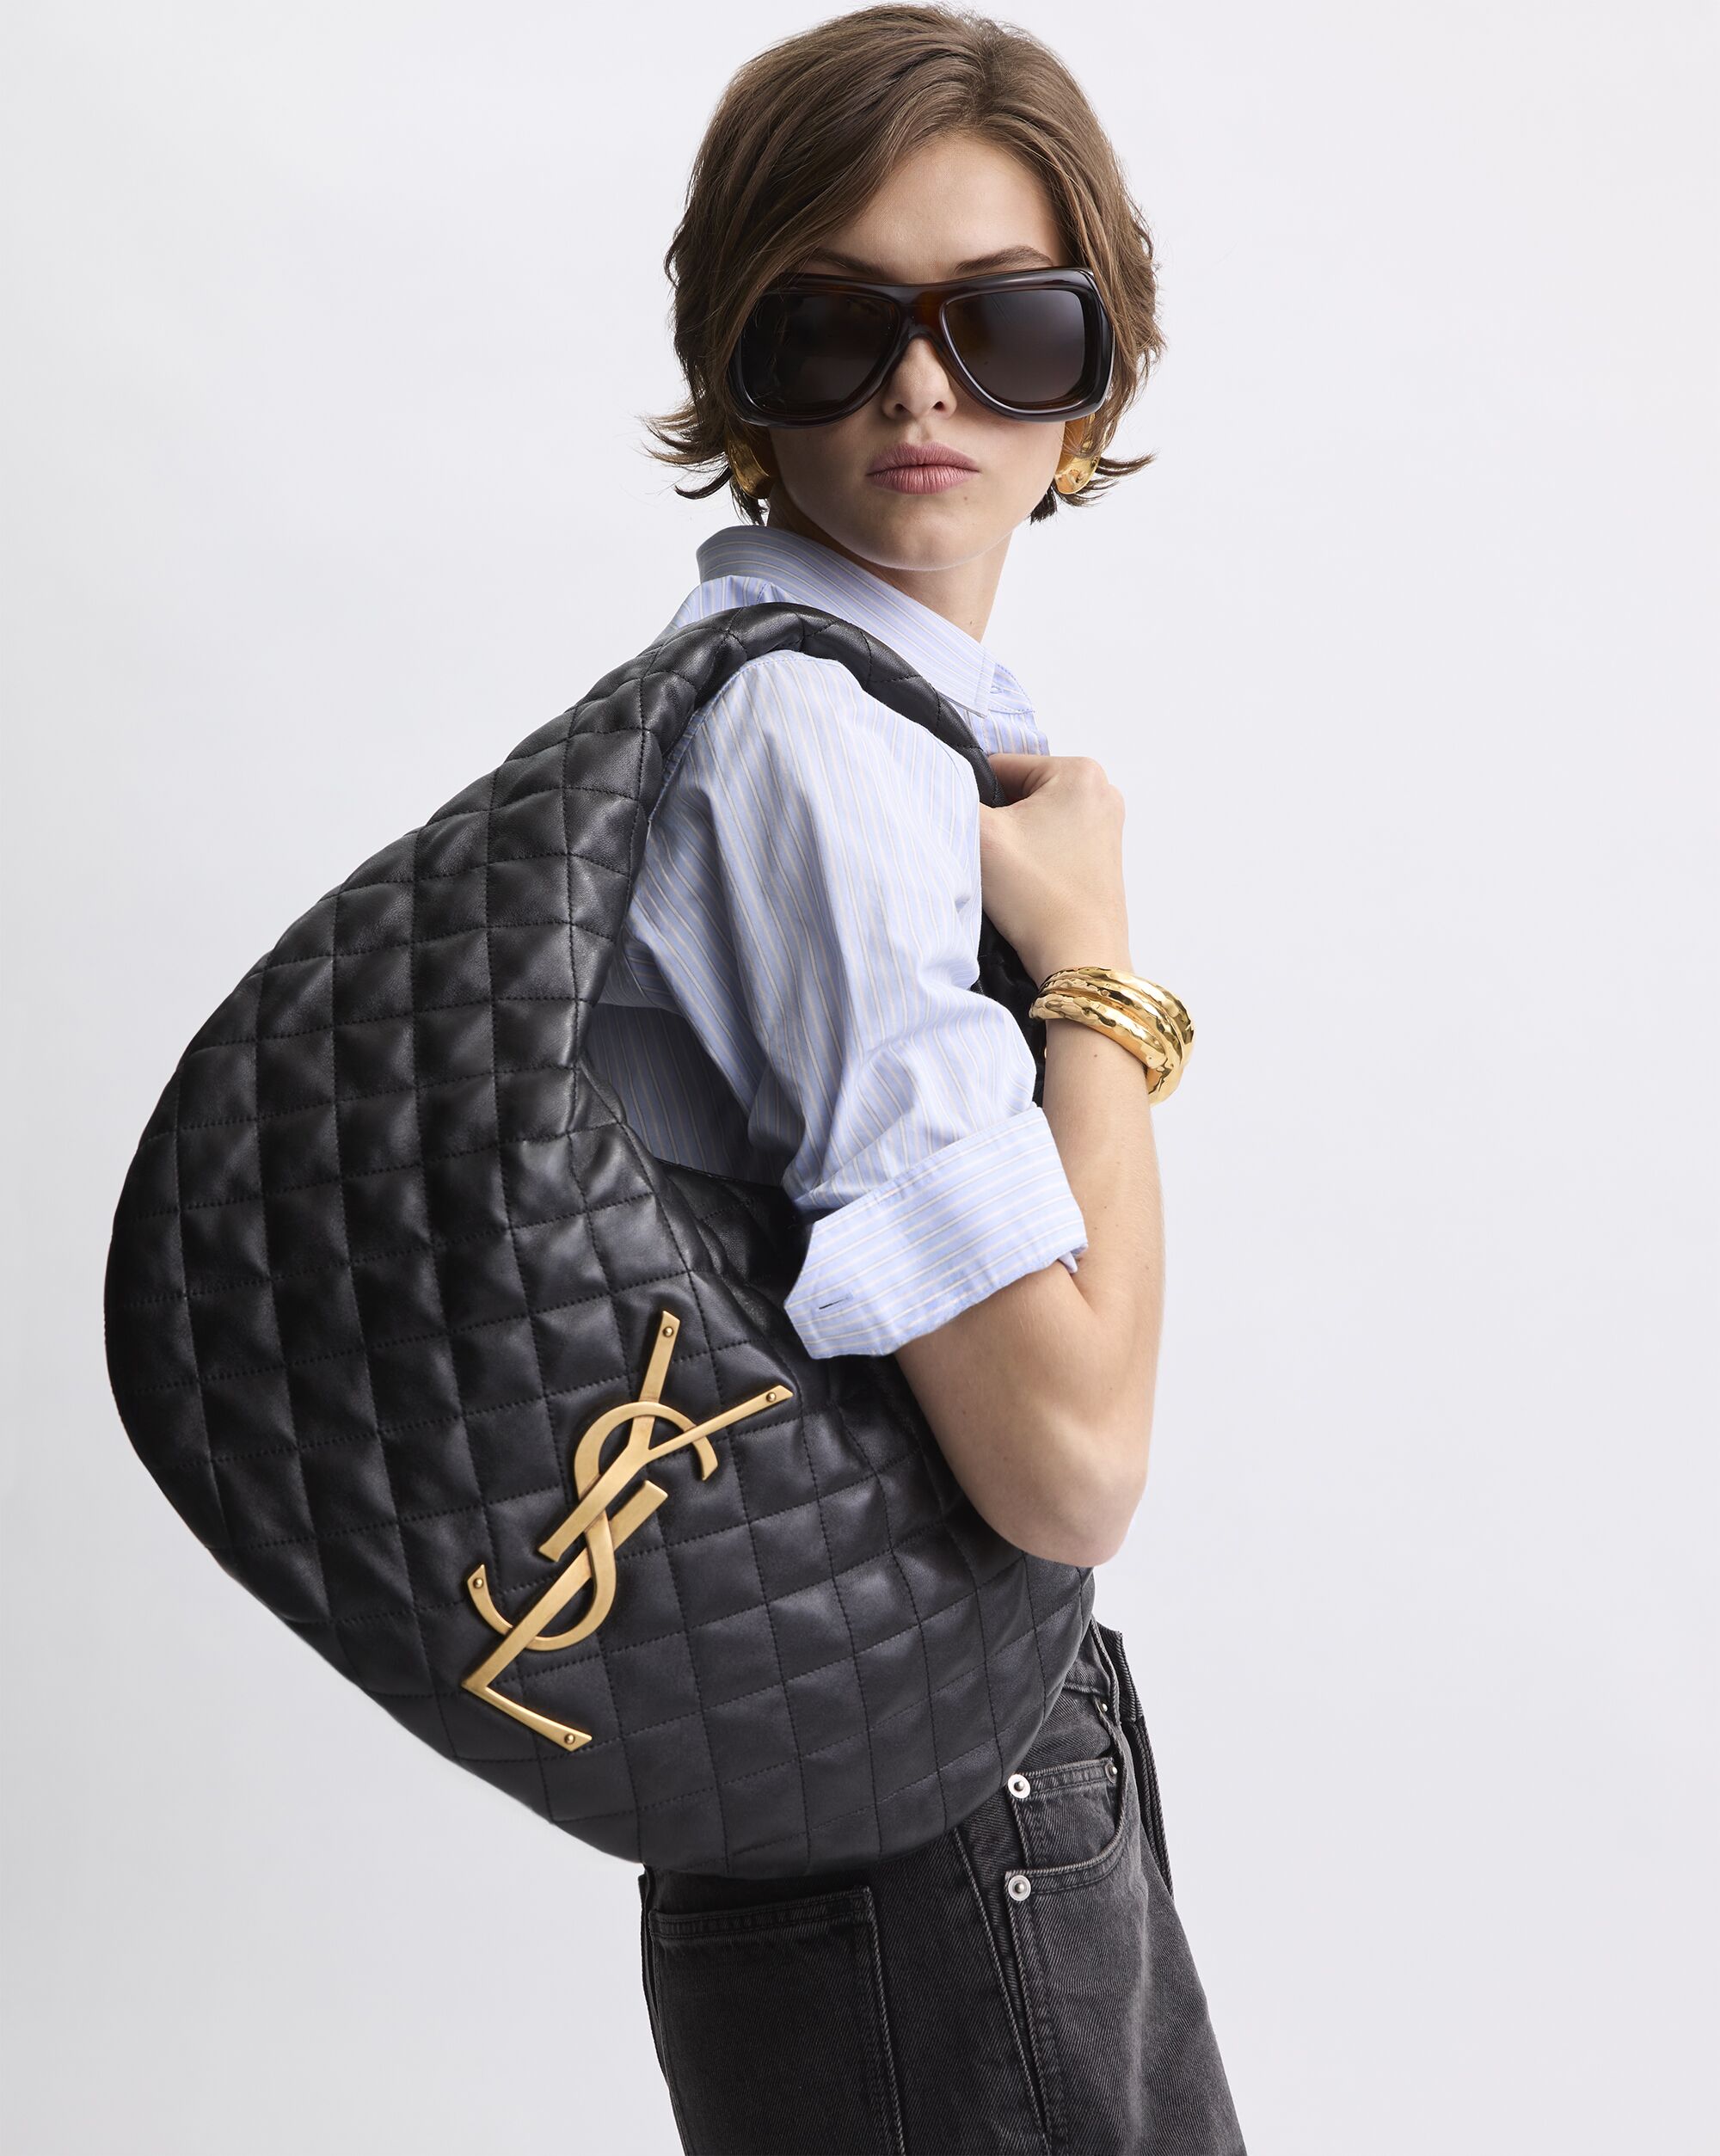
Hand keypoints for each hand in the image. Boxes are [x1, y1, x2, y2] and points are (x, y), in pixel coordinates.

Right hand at [977, 751, 1133, 984]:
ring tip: (1011, 873)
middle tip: (994, 856)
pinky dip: (1034, 857)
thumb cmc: (1037, 897)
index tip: (974, 832)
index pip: (1002, 766)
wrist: (1079, 957)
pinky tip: (1028, 884)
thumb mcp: (980, 834)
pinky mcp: (1104, 857)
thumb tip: (946, 785)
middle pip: (1021, 792)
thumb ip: (955, 796)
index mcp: (1079, 772)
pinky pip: (1053, 842)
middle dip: (999, 820)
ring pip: (1035, 819)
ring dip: (1014, 841)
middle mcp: (1102, 792)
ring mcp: (1107, 826)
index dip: (975, 798)